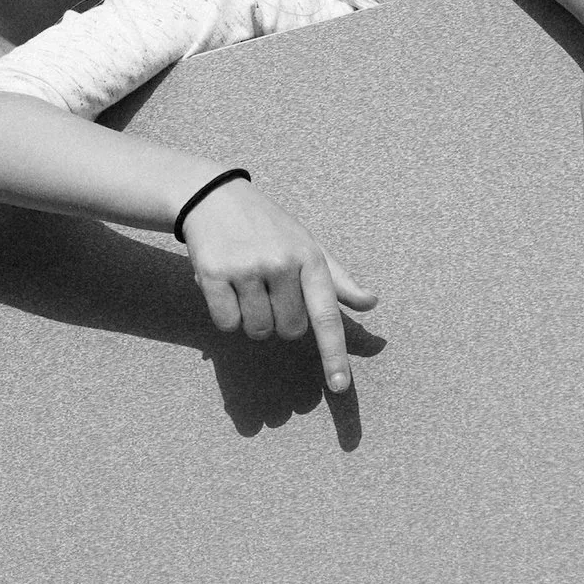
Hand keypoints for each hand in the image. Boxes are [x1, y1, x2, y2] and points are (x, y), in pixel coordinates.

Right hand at [180, 181, 376, 393]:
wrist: (212, 196)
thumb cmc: (267, 226)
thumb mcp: (306, 244)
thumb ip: (338, 280)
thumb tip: (371, 303)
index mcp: (309, 258)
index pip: (326, 316)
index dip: (334, 355)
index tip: (339, 387)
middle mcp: (280, 263)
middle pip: (288, 331)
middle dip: (279, 320)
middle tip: (267, 290)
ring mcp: (246, 268)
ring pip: (257, 330)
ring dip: (251, 318)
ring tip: (244, 285)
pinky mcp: (213, 274)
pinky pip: (227, 323)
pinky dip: (226, 314)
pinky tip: (223, 286)